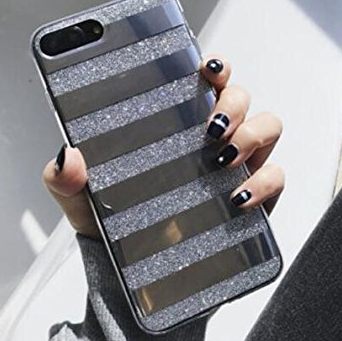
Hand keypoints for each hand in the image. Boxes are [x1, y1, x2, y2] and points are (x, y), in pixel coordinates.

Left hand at [42, 55, 283, 239]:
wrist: (140, 272)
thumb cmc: (117, 225)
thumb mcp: (84, 200)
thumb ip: (67, 179)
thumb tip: (69, 158)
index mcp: (177, 125)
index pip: (203, 82)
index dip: (214, 67)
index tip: (208, 67)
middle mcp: (211, 138)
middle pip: (239, 97)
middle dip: (232, 103)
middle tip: (210, 127)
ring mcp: (237, 165)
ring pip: (266, 126)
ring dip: (251, 134)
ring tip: (223, 158)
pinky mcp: (254, 196)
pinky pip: (275, 175)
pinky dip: (264, 181)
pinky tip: (238, 196)